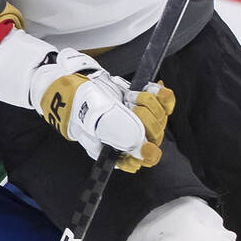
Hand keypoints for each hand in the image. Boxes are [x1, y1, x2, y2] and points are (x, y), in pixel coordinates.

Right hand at [30, 47, 174, 170]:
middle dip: (143, 115)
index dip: (147, 143)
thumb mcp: (97, 122)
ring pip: (161, 116)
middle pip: (155, 133)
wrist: (75, 83)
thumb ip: (123, 138)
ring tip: (129, 97)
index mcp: (118, 152)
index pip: (146, 157)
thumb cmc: (79, 105)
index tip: (139, 131)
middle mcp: (130, 139)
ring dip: (148, 102)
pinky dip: (161, 94)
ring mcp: (138, 121)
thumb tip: (148, 153)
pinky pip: (165, 103)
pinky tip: (153, 89)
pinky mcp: (145, 104)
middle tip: (127, 105)